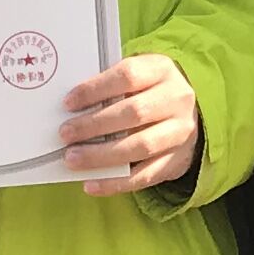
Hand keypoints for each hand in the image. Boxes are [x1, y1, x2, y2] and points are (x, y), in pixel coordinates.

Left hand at [61, 53, 200, 195]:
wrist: (188, 114)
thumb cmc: (149, 92)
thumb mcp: (138, 77)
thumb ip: (110, 87)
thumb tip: (70, 108)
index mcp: (162, 70)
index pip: (128, 76)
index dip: (95, 89)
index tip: (68, 103)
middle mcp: (177, 100)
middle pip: (134, 112)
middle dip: (94, 125)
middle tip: (65, 134)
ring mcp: (180, 132)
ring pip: (140, 146)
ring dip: (101, 155)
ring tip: (72, 159)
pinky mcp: (178, 160)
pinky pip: (145, 175)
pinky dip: (116, 183)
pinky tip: (91, 184)